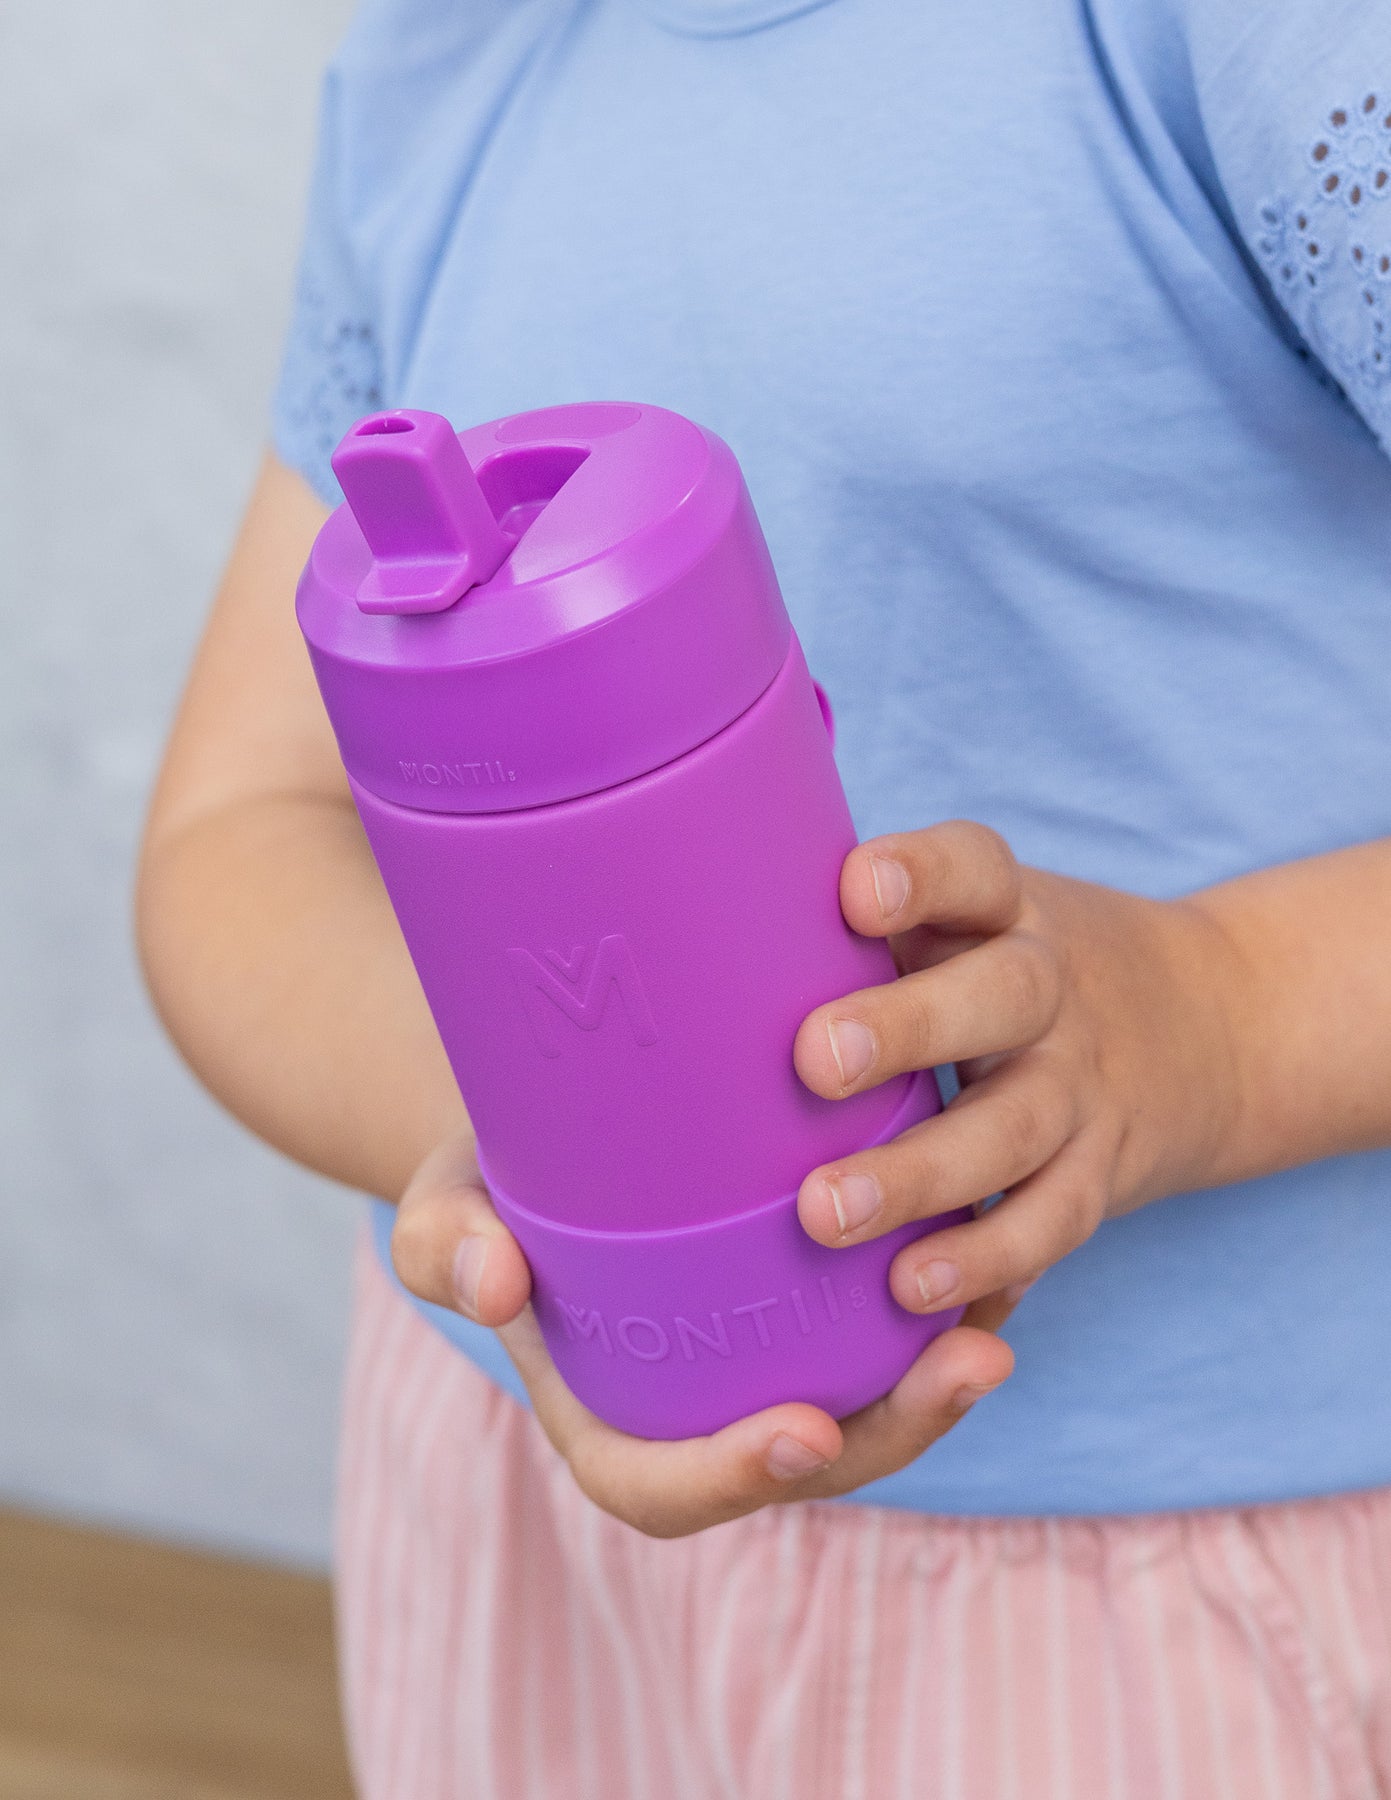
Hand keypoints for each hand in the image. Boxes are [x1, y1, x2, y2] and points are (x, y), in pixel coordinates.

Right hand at [390, 1132, 1015, 1538]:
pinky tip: (998, 1244)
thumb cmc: (488, 1186)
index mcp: (613, 1424)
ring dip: (943, 1375)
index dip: (738, 1478)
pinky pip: (887, 1327)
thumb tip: (492, 1285)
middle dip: (896, 1429)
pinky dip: (945, 1303)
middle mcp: (703, 1409)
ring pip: (868, 1398)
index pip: (670, 1489)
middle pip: (810, 1454)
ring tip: (1005, 1309)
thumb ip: (448, 1246)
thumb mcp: (444, 1210)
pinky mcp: (809, 1305)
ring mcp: (765, 1362)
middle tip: (970, 1361)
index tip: (800, 1430)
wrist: (545, 1128)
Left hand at [792, 820, 1242, 1315]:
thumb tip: (697, 939)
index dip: (921, 873)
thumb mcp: (964, 916)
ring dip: (921, 1175)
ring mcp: (1080, 1086)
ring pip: (1013, 1127)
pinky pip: (1050, 1221)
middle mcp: (1051, 989)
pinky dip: (986, 1260)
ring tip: (826, 1214)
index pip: (974, 867)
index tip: (855, 891)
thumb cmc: (1003, 966)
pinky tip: (912, 1290)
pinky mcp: (1099, 1173)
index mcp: (1003, 910)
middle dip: (908, 1029)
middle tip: (815, 1061)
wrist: (1206, 1026)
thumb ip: (861, 927)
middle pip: (1002, 996)